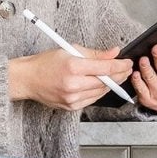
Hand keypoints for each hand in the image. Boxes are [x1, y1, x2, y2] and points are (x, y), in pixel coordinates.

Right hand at [7, 47, 133, 111]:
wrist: (28, 79)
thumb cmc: (46, 63)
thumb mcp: (70, 50)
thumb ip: (95, 54)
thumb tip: (114, 53)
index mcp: (73, 66)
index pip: (105, 68)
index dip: (120, 65)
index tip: (128, 62)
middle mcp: (73, 84)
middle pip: (106, 82)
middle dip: (119, 75)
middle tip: (127, 69)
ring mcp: (72, 98)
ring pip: (101, 92)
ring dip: (111, 84)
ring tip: (116, 76)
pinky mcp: (71, 107)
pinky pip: (92, 100)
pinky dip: (99, 92)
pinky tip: (102, 85)